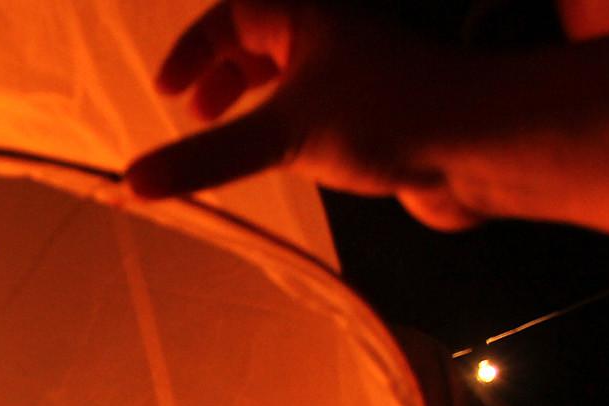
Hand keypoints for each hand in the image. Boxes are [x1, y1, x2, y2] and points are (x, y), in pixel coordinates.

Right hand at [124, 0, 481, 232]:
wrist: (479, 146)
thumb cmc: (389, 115)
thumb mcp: (282, 135)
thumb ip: (204, 158)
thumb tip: (129, 184)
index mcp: (306, 14)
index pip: (231, 19)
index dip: (193, 51)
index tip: (166, 91)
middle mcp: (330, 36)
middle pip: (258, 43)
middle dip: (221, 75)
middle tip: (197, 112)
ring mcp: (354, 74)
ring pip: (288, 78)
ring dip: (253, 103)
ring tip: (228, 137)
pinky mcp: (374, 113)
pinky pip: (314, 110)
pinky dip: (284, 128)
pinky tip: (280, 159)